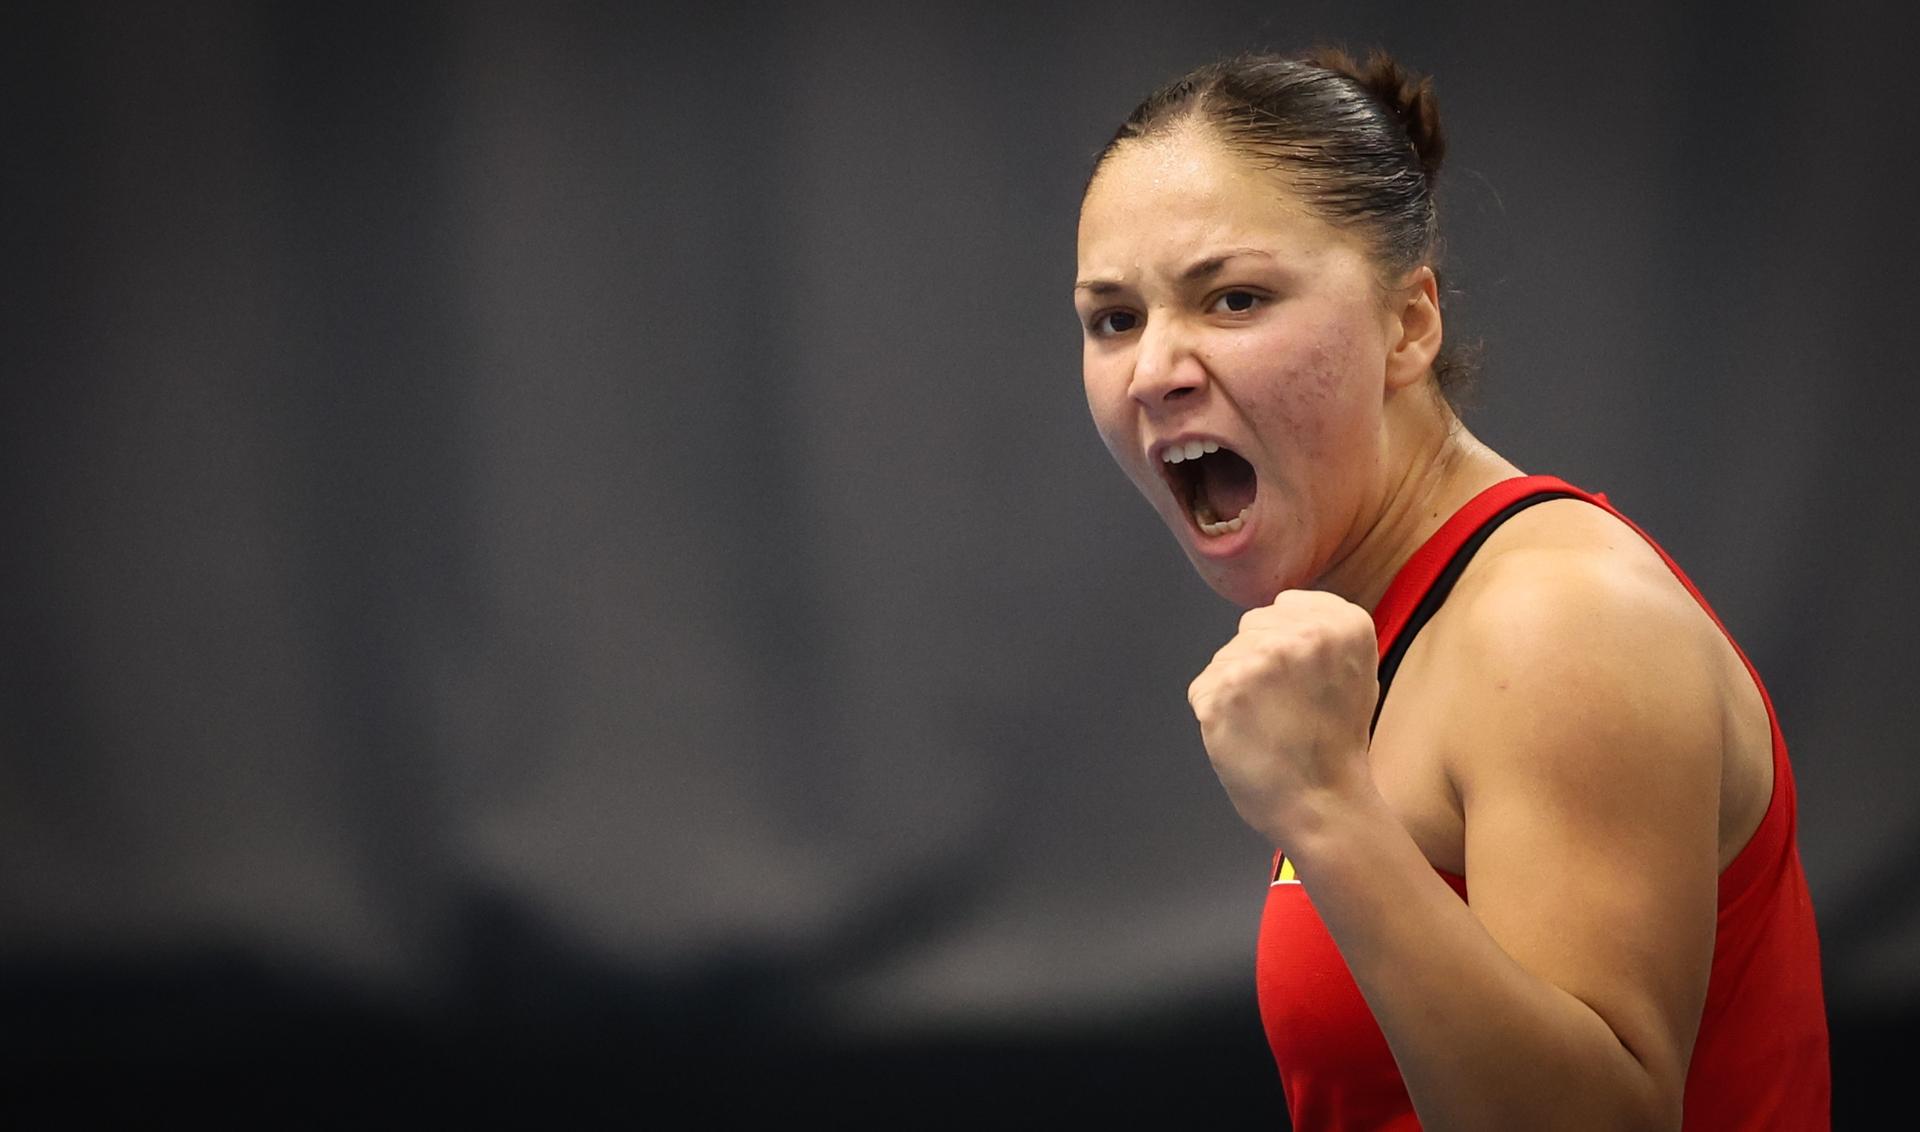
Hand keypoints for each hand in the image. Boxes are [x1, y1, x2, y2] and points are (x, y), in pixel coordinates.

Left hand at [1187, 589, 1380, 843]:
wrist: (1322, 804)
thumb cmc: (1337, 744)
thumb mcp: (1356, 671)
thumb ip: (1323, 633)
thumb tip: (1279, 611)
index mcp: (1343, 623)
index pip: (1286, 605)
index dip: (1289, 642)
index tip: (1303, 677)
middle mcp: (1299, 633)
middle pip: (1252, 626)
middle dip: (1261, 661)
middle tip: (1287, 705)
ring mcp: (1256, 660)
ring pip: (1226, 656)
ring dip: (1237, 686)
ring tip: (1268, 723)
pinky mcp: (1219, 689)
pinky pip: (1204, 687)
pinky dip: (1216, 712)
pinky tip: (1246, 735)